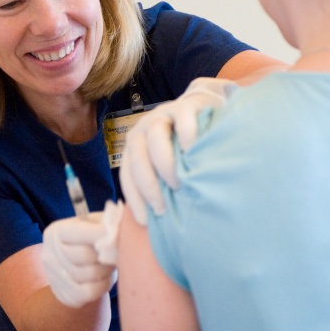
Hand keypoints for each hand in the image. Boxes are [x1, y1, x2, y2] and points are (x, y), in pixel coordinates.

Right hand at [41, 201, 123, 307]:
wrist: (82, 267)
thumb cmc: (92, 240)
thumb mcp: (95, 224)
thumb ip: (106, 222)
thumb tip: (119, 227)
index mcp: (55, 232)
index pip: (76, 232)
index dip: (99, 233)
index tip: (115, 233)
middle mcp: (49, 254)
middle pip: (84, 255)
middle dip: (105, 254)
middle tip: (117, 251)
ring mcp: (55, 278)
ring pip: (89, 274)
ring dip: (106, 269)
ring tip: (111, 263)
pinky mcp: (65, 296)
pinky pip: (90, 292)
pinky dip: (104, 285)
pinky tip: (106, 277)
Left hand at [119, 77, 236, 224]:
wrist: (202, 108)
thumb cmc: (184, 146)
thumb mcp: (168, 163)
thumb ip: (160, 183)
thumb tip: (156, 224)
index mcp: (134, 146)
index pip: (127, 175)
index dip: (134, 199)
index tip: (145, 222)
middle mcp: (143, 130)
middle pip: (138, 159)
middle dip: (148, 187)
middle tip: (162, 208)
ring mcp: (163, 115)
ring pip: (156, 138)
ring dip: (164, 164)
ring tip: (178, 185)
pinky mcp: (185, 106)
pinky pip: (183, 121)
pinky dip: (186, 137)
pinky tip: (193, 153)